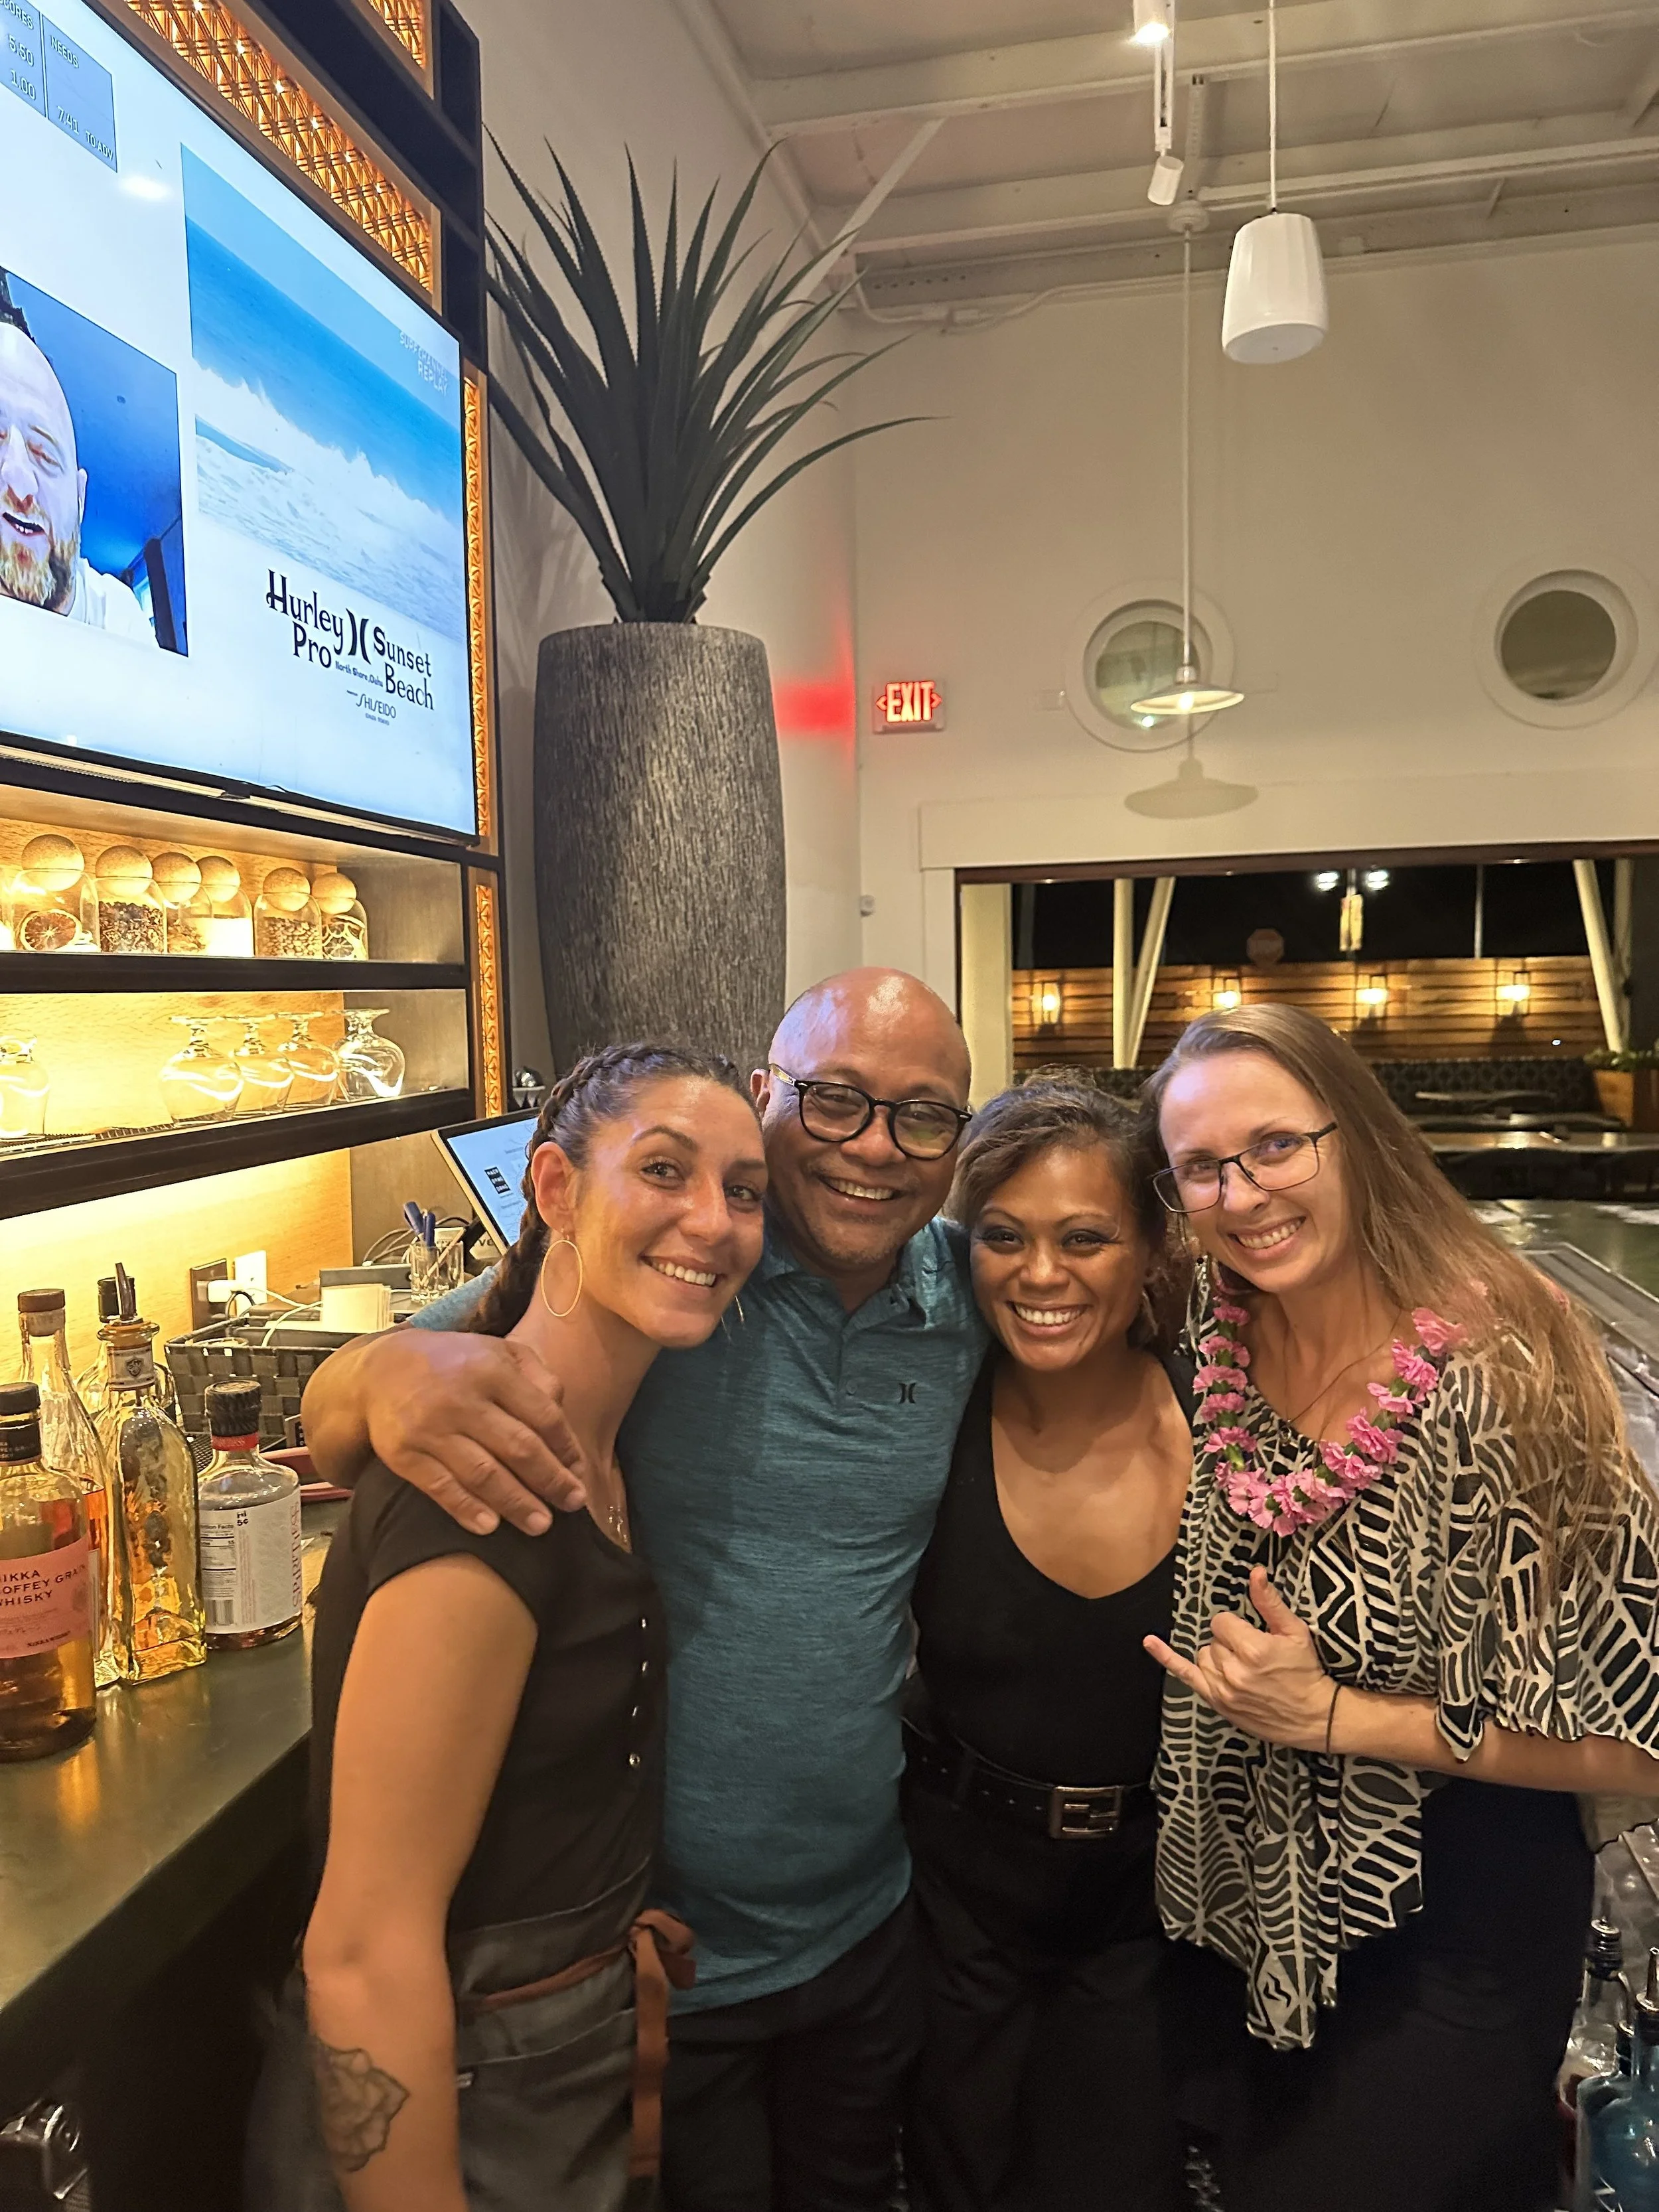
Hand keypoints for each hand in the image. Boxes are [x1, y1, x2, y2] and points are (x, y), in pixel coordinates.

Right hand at [358, 1329, 590, 1535]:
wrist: (380, 1370)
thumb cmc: (454, 1363)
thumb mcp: (499, 1351)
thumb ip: (536, 1375)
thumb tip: (562, 1410)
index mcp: (491, 1369)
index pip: (542, 1415)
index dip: (566, 1448)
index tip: (580, 1472)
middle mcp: (461, 1399)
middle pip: (518, 1448)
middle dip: (551, 1481)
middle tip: (573, 1503)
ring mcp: (429, 1428)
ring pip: (482, 1473)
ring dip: (516, 1503)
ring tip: (541, 1524)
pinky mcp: (402, 1453)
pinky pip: (440, 1487)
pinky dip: (466, 1509)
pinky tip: (490, 1526)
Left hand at [1144, 1565, 1333, 1750]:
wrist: (1314, 1715)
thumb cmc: (1306, 1671)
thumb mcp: (1294, 1632)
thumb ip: (1269, 1602)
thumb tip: (1255, 1572)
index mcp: (1253, 1649)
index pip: (1222, 1621)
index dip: (1236, 1626)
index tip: (1252, 1636)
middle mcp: (1234, 1670)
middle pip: (1213, 1640)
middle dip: (1230, 1643)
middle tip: (1253, 1656)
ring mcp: (1223, 1690)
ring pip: (1203, 1656)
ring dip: (1218, 1657)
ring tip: (1243, 1667)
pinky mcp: (1218, 1703)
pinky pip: (1184, 1676)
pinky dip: (1166, 1658)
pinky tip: (1150, 1642)